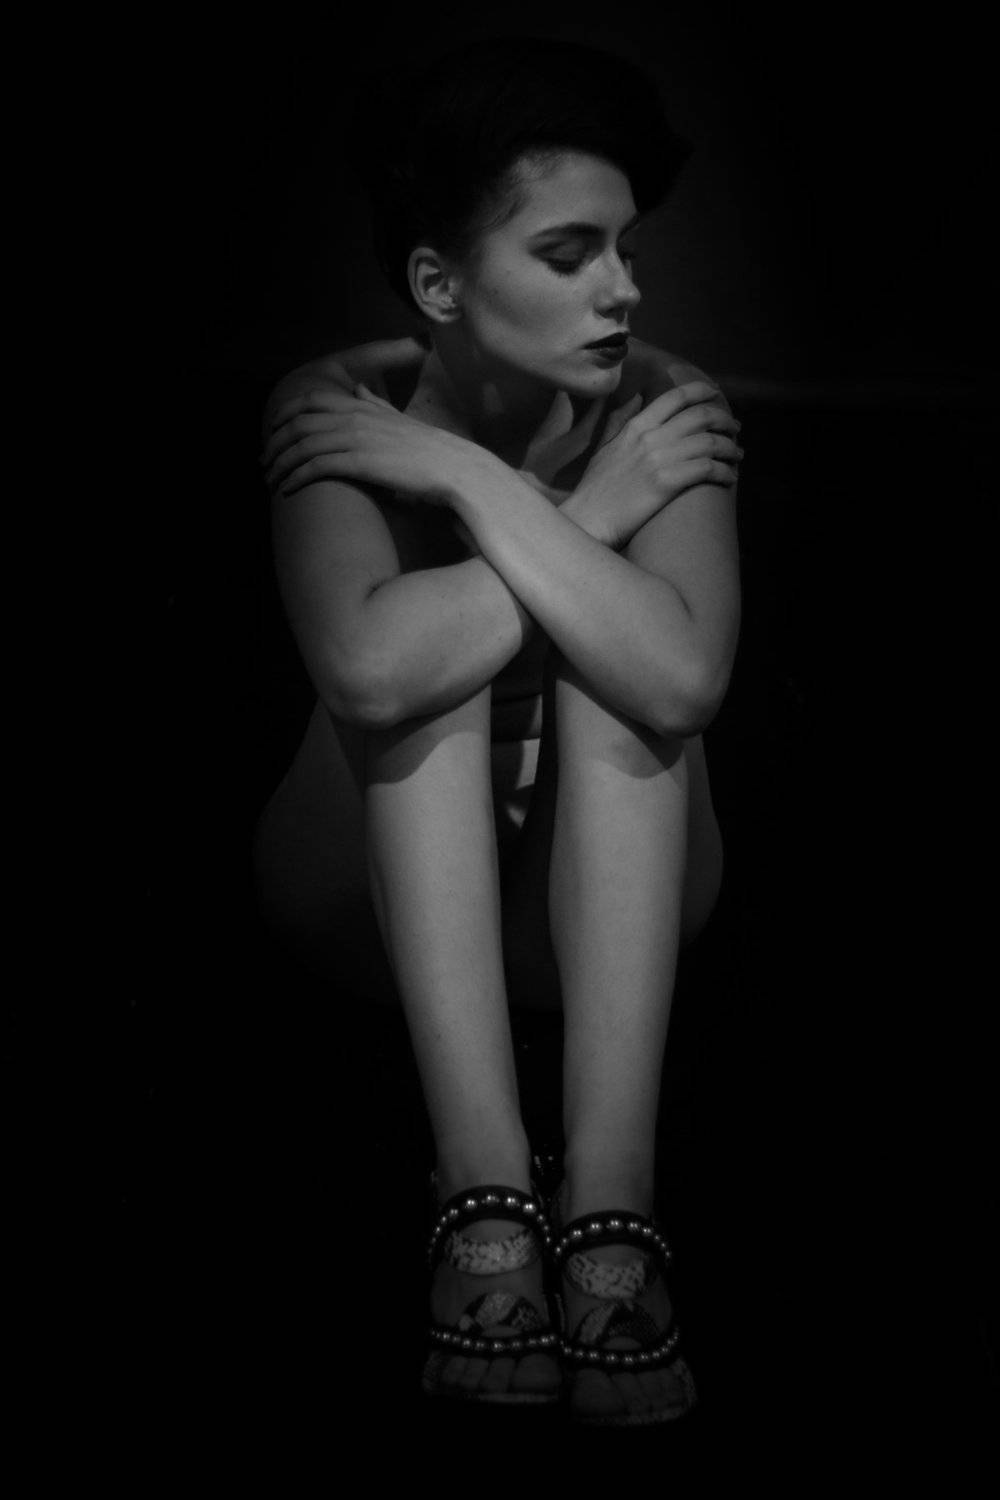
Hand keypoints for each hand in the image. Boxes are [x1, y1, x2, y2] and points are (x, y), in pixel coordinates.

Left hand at [261, 383, 486, 504]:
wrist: (454, 468)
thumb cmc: (429, 451)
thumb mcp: (398, 420)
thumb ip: (375, 405)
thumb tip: (358, 391)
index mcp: (361, 406)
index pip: (311, 401)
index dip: (285, 415)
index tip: (273, 432)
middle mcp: (354, 418)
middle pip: (298, 423)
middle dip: (275, 442)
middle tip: (265, 462)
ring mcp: (356, 439)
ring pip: (302, 445)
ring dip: (281, 464)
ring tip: (271, 480)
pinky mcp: (359, 462)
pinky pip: (316, 466)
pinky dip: (296, 476)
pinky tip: (288, 489)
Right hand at [567, 381, 741, 548]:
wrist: (589, 519)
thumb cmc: (595, 488)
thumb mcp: (605, 446)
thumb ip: (621, 420)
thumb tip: (638, 397)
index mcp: (636, 426)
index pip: (676, 397)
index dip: (702, 391)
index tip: (717, 395)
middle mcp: (650, 437)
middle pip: (700, 416)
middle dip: (725, 420)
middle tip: (735, 429)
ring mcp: (659, 459)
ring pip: (710, 442)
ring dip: (730, 448)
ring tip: (738, 455)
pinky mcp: (666, 483)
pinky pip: (707, 469)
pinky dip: (725, 471)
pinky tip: (730, 477)